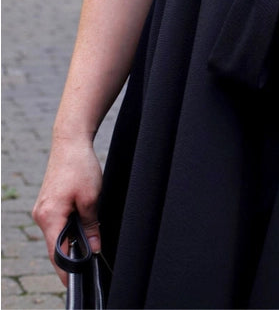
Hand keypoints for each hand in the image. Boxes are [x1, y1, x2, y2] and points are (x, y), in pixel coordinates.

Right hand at [32, 135, 102, 285]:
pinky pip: (57, 224)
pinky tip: (80, 228)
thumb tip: (93, 249)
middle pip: (55, 245)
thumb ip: (90, 227)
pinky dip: (68, 229)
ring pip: (57, 234)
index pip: (56, 253)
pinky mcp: (47, 203)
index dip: (67, 269)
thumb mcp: (91, 199)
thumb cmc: (80, 166)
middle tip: (88, 265)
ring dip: (71, 241)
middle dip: (71, 256)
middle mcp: (41, 215)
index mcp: (49, 216)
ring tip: (88, 245)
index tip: (76, 281)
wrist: (70, 141)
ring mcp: (42, 209)